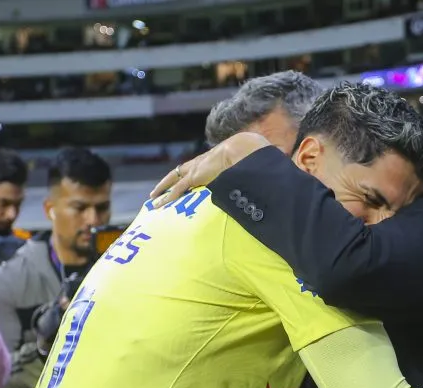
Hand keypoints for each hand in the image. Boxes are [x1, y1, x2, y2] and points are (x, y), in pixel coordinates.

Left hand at [148, 132, 271, 208]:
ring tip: (152, 201)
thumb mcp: (248, 166)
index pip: (194, 168)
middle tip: (156, 192)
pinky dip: (168, 196)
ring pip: (173, 180)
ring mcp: (196, 169)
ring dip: (162, 191)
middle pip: (178, 173)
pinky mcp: (196, 176)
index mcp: (211, 161)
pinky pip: (178, 188)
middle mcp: (200, 163)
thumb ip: (253, 174)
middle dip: (167, 182)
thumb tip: (270, 178)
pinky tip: (160, 204)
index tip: (181, 182)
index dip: (187, 176)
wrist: (244, 148)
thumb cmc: (250, 155)